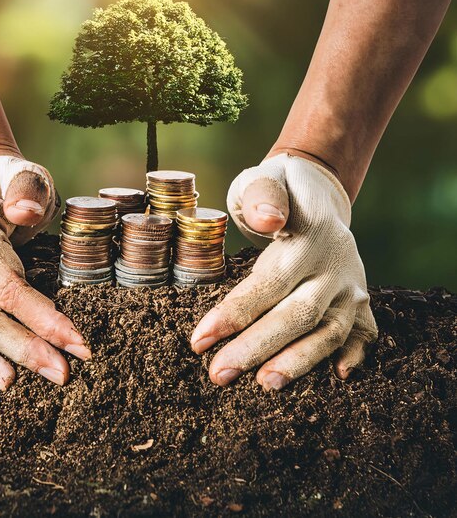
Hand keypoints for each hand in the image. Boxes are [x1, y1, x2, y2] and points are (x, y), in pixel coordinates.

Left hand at [191, 153, 376, 390]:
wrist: (318, 193)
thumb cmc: (278, 191)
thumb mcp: (264, 180)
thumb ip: (263, 195)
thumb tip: (269, 220)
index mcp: (310, 236)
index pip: (269, 283)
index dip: (235, 313)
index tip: (199, 340)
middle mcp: (335, 265)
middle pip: (297, 315)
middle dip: (256, 348)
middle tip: (219, 374)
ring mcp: (351, 285)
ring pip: (329, 332)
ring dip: (299, 362)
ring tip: (265, 384)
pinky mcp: (361, 301)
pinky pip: (363, 334)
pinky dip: (355, 356)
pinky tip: (340, 378)